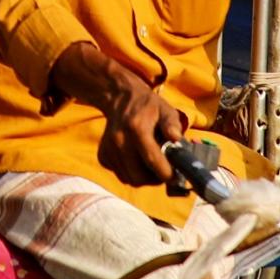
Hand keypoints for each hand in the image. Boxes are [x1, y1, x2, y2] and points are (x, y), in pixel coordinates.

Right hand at [52, 41, 184, 185]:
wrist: (119, 98)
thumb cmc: (148, 106)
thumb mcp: (165, 110)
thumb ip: (172, 124)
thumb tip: (176, 139)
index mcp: (137, 128)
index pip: (152, 160)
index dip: (166, 174)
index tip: (176, 177)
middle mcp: (119, 140)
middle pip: (138, 177)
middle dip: (154, 179)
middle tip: (164, 171)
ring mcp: (109, 149)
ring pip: (129, 179)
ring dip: (143, 177)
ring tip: (151, 164)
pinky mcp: (103, 156)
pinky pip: (121, 175)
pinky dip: (131, 173)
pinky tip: (137, 160)